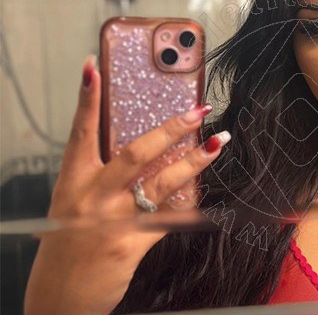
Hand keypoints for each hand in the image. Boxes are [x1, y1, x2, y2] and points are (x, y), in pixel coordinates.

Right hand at [24, 54, 230, 314]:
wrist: (60, 296)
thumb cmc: (68, 247)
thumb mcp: (74, 206)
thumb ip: (101, 180)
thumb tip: (139, 156)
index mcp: (74, 181)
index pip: (81, 131)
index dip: (87, 99)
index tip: (93, 66)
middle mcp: (93, 196)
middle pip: (136, 153)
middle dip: (170, 129)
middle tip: (197, 111)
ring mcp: (114, 220)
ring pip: (161, 182)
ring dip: (194, 161)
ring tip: (218, 143)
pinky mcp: (132, 243)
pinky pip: (169, 220)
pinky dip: (188, 210)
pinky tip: (209, 202)